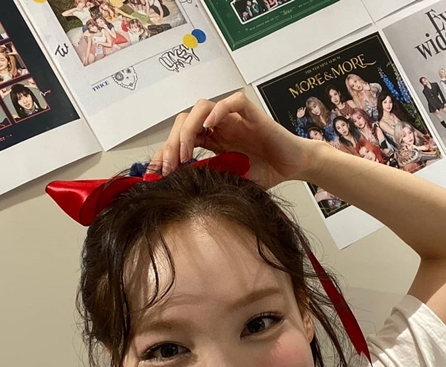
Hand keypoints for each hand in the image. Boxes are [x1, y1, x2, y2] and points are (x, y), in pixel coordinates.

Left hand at [150, 92, 312, 188]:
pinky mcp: (250, 113)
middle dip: (171, 143)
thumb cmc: (264, 172)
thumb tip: (178, 184)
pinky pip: (232, 102)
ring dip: (188, 129)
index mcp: (211, 140)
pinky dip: (219, 111)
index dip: (164, 153)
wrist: (292, 167)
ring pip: (201, 108)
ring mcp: (233, 118)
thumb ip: (207, 177)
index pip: (179, 138)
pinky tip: (210, 127)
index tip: (154, 174)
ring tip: (185, 153)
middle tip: (168, 168)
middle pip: (184, 120)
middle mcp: (218, 126)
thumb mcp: (229, 179)